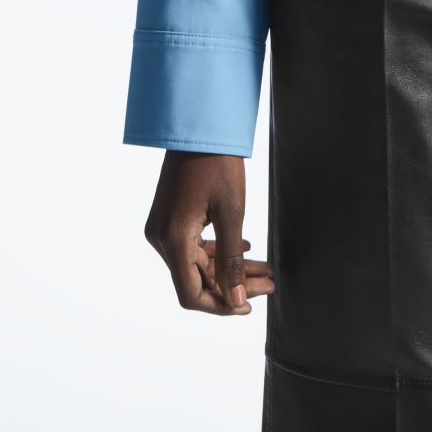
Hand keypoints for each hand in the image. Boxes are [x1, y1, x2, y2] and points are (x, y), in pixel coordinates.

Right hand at [143, 150, 274, 314]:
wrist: (199, 125)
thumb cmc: (217, 164)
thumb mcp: (231, 212)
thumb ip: (232, 261)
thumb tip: (238, 301)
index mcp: (172, 241)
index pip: (192, 294)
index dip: (221, 306)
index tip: (250, 306)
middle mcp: (161, 239)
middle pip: (197, 279)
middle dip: (234, 285)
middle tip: (269, 284)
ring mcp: (163, 228)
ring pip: (198, 263)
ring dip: (229, 267)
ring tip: (265, 269)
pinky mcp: (170, 218)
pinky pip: (193, 245)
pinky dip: (218, 251)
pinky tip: (245, 247)